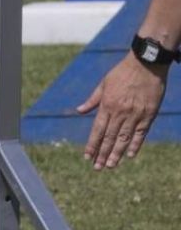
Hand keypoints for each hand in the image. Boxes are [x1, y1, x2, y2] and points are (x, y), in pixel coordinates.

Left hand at [76, 54, 167, 169]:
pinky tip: (129, 155)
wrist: (147, 62)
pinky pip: (141, 132)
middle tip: (97, 168)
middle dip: (102, 154)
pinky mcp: (149, 113)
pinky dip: (135, 144)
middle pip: (109, 138)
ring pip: (124, 138)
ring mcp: (135, 114)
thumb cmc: (123, 72)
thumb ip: (92, 100)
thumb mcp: (104, 84)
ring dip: (116, 153)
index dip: (92, 145)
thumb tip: (79, 110)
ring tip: (110, 165)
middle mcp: (120, 112)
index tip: (87, 157)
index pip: (97, 131)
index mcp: (107, 106)